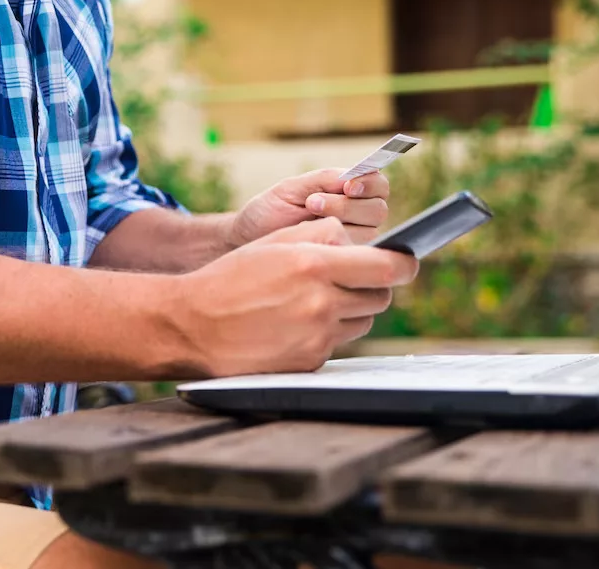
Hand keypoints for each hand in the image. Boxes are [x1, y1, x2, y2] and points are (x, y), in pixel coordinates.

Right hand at [174, 217, 418, 377]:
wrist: (192, 326)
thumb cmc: (230, 279)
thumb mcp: (274, 242)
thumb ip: (321, 235)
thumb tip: (357, 243)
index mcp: (315, 265)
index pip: (388, 267)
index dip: (404, 264)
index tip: (406, 262)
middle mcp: (321, 303)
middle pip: (380, 297)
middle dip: (372, 286)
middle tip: (349, 279)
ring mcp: (317, 337)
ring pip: (362, 322)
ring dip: (350, 310)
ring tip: (315, 301)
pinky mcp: (309, 362)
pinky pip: (336, 344)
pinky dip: (326, 333)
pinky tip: (294, 325)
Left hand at [229, 169, 390, 246]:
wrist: (249, 240)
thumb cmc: (271, 210)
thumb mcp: (293, 188)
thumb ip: (325, 179)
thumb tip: (354, 177)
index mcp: (352, 193)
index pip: (378, 185)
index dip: (369, 184)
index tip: (348, 186)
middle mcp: (359, 217)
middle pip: (377, 209)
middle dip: (346, 205)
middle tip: (313, 203)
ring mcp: (353, 242)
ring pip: (368, 232)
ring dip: (338, 222)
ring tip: (306, 219)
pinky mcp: (343, 263)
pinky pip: (353, 254)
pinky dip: (334, 244)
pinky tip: (312, 240)